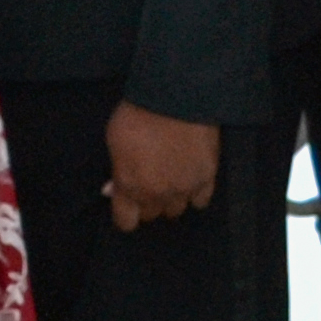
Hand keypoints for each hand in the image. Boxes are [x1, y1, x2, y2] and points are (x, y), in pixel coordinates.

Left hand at [102, 102, 221, 231]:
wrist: (174, 98)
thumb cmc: (136, 115)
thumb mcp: (113, 141)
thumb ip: (116, 170)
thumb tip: (114, 189)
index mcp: (130, 186)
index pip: (126, 222)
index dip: (125, 214)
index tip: (126, 205)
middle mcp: (157, 194)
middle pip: (152, 215)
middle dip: (147, 202)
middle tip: (147, 182)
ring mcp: (184, 189)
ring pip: (176, 210)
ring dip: (170, 199)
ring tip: (168, 180)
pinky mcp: (207, 179)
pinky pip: (200, 201)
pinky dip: (194, 194)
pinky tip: (189, 180)